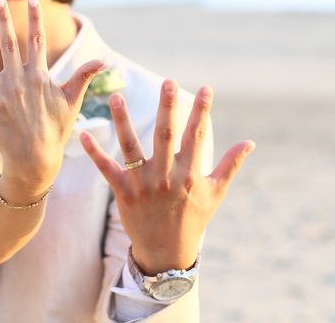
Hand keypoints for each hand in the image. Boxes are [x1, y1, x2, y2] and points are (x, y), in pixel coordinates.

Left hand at [0, 0, 104, 197]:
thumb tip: (106, 60)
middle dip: (2, 18)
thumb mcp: (72, 101)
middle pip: (8, 42)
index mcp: (38, 76)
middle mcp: (17, 80)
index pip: (37, 40)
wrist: (35, 160)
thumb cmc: (55, 131)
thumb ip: (84, 76)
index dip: (35, 17)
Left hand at [80, 80, 254, 273]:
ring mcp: (143, 184)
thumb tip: (250, 142)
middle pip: (165, 136)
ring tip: (115, 97)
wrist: (167, 251)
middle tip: (167, 82)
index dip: (202, 111)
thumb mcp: (215, 192)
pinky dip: (95, 153)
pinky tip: (83, 134)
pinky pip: (106, 169)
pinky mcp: (123, 192)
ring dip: (122, 121)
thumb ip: (230, 164)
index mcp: (189, 174)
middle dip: (166, 108)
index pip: (197, 136)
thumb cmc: (194, 218)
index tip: (206, 88)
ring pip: (130, 147)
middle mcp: (166, 176)